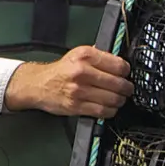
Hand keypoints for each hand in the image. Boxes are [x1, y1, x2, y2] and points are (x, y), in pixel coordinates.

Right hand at [3, 46, 131, 118]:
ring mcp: (79, 90)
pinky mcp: (76, 106)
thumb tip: (120, 62)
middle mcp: (82, 72)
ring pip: (113, 99)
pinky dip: (110, 111)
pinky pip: (103, 111)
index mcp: (85, 56)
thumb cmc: (60, 71)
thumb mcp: (77, 54)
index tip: (125, 74)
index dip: (126, 72)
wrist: (37, 84)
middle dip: (126, 88)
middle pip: (119, 83)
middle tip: (126, 89)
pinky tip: (109, 107)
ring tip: (118, 98)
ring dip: (120, 101)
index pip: (119, 65)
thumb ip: (98, 56)